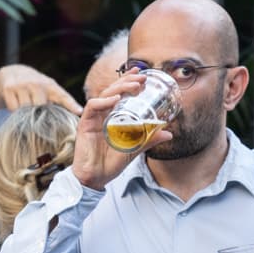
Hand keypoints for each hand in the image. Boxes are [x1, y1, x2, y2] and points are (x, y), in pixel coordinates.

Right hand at [0, 65, 81, 113]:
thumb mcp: (49, 90)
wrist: (12, 73)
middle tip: (36, 112)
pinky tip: (16, 103)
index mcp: (51, 86)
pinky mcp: (9, 88)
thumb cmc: (36, 87)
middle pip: (41, 107)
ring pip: (26, 109)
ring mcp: (22, 85)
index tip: (79, 112)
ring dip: (25, 113)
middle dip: (39, 113)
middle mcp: (37, 84)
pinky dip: (14, 111)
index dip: (71, 104)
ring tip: (25, 107)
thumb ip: (60, 102)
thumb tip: (76, 117)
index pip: (63, 96)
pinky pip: (13, 109)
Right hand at [70, 75, 168, 191]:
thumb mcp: (134, 149)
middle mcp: (102, 114)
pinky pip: (92, 106)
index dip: (129, 81)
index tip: (142, 75)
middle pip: (113, 90)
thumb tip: (168, 133)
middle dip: (127, 81)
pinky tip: (115, 100)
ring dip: (119, 87)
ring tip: (134, 85)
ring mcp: (94, 118)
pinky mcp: (85, 124)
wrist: (95, 178)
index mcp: (112, 117)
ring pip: (104, 95)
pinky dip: (103, 101)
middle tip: (142, 78)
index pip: (120, 94)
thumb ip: (148, 140)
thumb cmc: (111, 163)